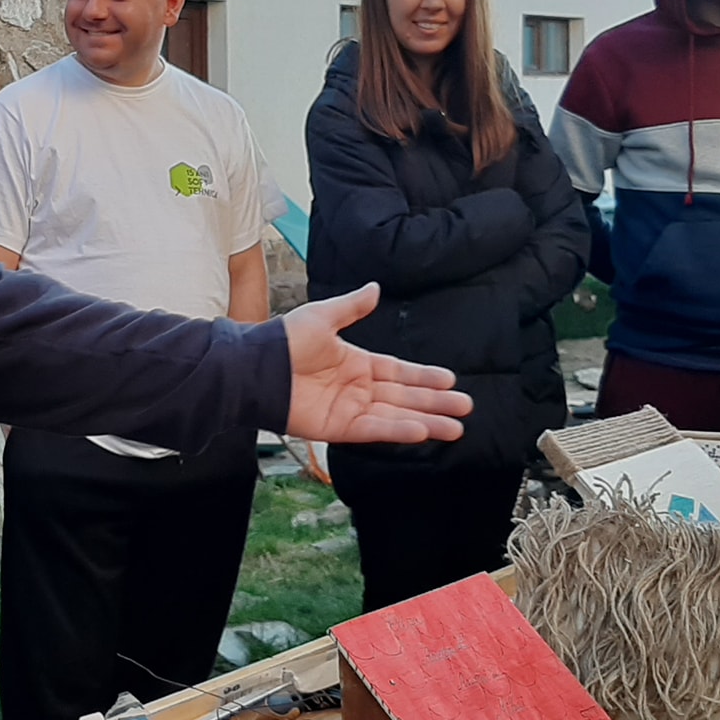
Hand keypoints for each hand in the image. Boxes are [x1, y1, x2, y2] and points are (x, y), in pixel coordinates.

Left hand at [282, 284, 470, 444]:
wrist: (255, 368)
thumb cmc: (284, 341)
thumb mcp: (322, 317)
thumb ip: (352, 306)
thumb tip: (375, 288)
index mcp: (355, 362)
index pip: (398, 371)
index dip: (424, 376)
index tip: (450, 380)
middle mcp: (356, 388)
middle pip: (404, 396)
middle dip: (435, 402)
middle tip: (465, 408)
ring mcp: (348, 409)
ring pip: (395, 416)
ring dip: (426, 421)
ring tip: (455, 428)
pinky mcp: (337, 428)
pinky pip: (374, 430)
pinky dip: (397, 431)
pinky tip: (422, 431)